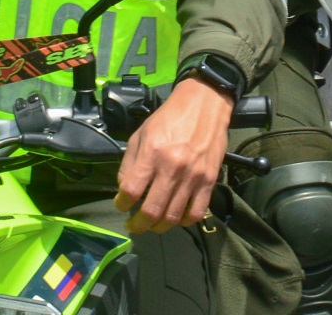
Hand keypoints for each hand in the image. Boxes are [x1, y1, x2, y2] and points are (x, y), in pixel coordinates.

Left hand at [115, 77, 231, 233]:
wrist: (204, 105)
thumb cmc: (169, 118)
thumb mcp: (141, 133)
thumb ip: (130, 162)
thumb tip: (125, 189)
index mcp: (152, 153)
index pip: (132, 190)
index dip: (122, 203)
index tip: (121, 205)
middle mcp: (172, 167)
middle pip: (152, 211)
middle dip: (138, 224)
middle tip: (134, 225)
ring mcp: (192, 177)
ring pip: (173, 217)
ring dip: (159, 227)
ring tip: (153, 224)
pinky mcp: (209, 181)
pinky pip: (196, 213)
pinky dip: (183, 221)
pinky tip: (176, 217)